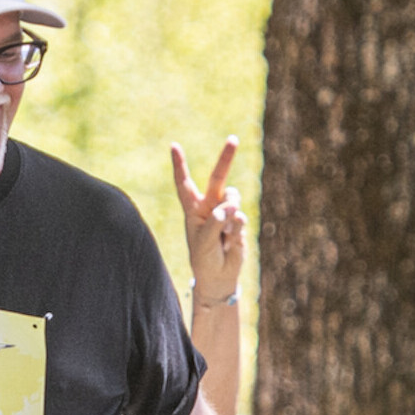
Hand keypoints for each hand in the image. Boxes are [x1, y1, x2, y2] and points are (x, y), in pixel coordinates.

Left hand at [171, 137, 245, 299]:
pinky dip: (236, 228)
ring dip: (229, 213)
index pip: (184, 183)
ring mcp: (226, 212)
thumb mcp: (203, 242)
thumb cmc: (204, 259)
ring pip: (233, 197)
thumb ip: (216, 222)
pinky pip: (240, 216)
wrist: (219, 276)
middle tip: (233, 139)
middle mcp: (210, 206)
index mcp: (193, 209)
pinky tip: (230, 241)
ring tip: (222, 235)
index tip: (173, 145)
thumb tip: (232, 207)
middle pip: (218, 177)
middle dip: (226, 158)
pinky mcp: (239, 220)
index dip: (180, 165)